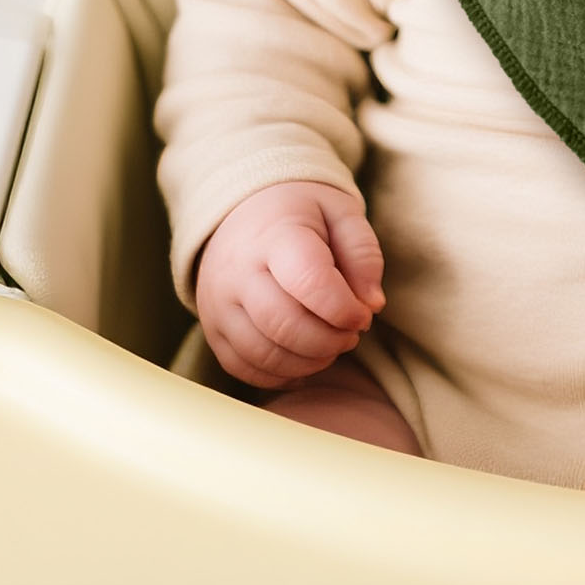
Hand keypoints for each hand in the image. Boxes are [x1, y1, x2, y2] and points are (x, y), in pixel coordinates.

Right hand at [195, 181, 388, 388]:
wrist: (243, 210)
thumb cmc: (301, 214)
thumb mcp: (341, 212)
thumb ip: (363, 253)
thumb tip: (372, 304)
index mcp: (275, 235)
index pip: (310, 282)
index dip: (345, 308)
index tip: (364, 314)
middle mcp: (237, 271)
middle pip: (285, 325)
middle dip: (330, 340)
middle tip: (351, 333)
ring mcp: (217, 304)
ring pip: (263, 354)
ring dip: (309, 361)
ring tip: (332, 344)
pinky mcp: (211, 329)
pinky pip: (243, 368)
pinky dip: (281, 374)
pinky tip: (305, 358)